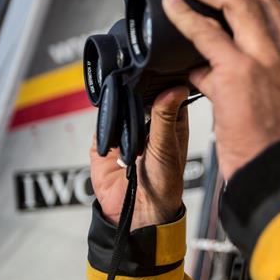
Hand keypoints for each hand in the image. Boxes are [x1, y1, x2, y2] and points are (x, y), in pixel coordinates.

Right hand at [90, 86, 189, 229]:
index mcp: (170, 122)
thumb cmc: (163, 184)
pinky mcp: (105, 142)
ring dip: (117, 104)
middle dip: (135, 88)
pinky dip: (104, 122)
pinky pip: (102, 124)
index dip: (163, 79)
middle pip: (139, 95)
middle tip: (133, 75)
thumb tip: (177, 87)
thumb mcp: (166, 147)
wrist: (136, 213)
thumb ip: (166, 116)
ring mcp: (125, 132)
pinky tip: (110, 123)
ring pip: (118, 106)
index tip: (157, 66)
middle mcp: (148, 124)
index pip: (167, 91)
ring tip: (121, 99)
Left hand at [162, 0, 279, 180]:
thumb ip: (238, 79)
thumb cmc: (271, 150)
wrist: (279, 177)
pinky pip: (206, 33)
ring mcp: (263, 61)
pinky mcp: (238, 74)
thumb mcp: (268, 105)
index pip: (273, 5)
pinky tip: (171, 7)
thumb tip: (204, 68)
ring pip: (236, 0)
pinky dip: (185, 15)